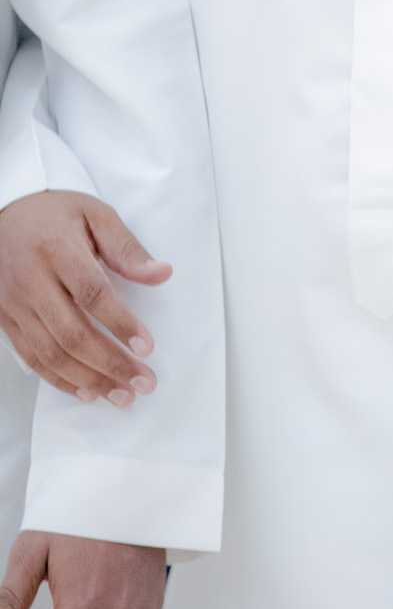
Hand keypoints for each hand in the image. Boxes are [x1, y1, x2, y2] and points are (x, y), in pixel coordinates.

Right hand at [0, 190, 170, 401]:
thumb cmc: (55, 214)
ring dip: (89, 380)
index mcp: (56, 249)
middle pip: (71, 333)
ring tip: (122, 395)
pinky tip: (87, 391)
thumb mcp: (96, 215)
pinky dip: (60, 380)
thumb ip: (127, 248)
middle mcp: (31, 281)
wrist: (5, 214)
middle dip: (110, 363)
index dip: (120, 324)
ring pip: (51, 353)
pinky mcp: (5, 319)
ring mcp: (15, 304)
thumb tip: (161, 274)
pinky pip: (32, 358)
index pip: (91, 294)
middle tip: (143, 382)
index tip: (146, 347)